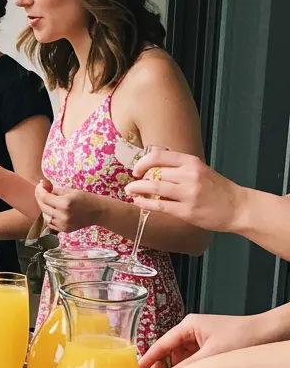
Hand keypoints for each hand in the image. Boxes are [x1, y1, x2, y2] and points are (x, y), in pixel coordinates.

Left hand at [35, 180, 99, 232]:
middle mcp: (63, 215)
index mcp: (65, 203)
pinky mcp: (64, 230)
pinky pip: (51, 224)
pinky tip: (52, 211)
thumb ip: (56, 190)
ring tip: (48, 202)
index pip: (45, 197)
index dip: (39, 191)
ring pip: (46, 217)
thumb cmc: (85, 198)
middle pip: (43, 207)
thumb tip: (43, 187)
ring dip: (44, 208)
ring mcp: (63, 224)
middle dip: (40, 198)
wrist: (97, 212)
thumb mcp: (71, 191)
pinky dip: (49, 217)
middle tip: (40, 192)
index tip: (40, 186)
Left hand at [126, 148, 244, 232]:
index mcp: (192, 162)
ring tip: (130, 191)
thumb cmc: (218, 189)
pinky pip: (160, 206)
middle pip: (154, 173)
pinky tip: (138, 202)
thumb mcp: (200, 169)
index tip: (137, 170)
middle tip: (132, 183)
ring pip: (154, 188)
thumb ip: (179, 165)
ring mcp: (188, 193)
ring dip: (138, 189)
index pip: (159, 156)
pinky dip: (145, 203)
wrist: (238, 207)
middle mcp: (189, 175)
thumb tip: (154, 159)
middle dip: (139, 179)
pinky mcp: (187, 211)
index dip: (143, 162)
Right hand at [140, 313, 264, 367]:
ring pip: (182, 356)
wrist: (267, 334)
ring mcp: (201, 338)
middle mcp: (193, 330)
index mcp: (189, 325)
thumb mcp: (210, 355)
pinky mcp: (210, 346)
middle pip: (170, 351)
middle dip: (164, 366)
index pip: (162, 343)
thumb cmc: (243, 337)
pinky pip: (193, 359)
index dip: (149, 357)